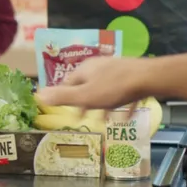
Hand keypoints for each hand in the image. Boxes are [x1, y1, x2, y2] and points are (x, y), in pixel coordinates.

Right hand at [36, 57, 152, 109]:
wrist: (148, 77)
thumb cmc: (114, 88)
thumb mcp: (84, 96)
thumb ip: (62, 97)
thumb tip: (38, 94)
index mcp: (85, 70)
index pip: (68, 81)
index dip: (65, 95)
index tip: (65, 109)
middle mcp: (99, 66)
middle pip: (87, 84)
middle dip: (85, 101)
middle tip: (83, 117)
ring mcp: (117, 70)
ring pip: (105, 88)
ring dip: (103, 104)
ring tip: (104, 120)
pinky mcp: (132, 76)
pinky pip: (124, 92)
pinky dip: (122, 104)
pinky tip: (126, 116)